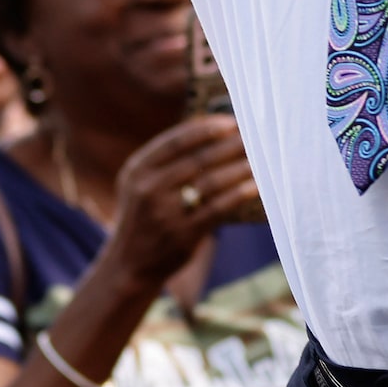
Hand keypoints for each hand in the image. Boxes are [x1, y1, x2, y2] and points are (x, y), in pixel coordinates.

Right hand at [104, 115, 258, 291]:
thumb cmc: (144, 215)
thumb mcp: (140, 184)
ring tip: (258, 159)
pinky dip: (238, 195)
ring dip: (238, 168)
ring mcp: (166, 213)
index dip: (206, 129)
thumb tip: (211, 132)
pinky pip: (217, 209)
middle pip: (198, 159)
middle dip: (229, 146)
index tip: (231, 122)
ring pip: (211, 182)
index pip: (176, 141)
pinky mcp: (183, 234)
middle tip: (253, 137)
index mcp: (138, 169)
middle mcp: (149, 188)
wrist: (129, 264)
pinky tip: (254, 186)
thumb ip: (166, 161)